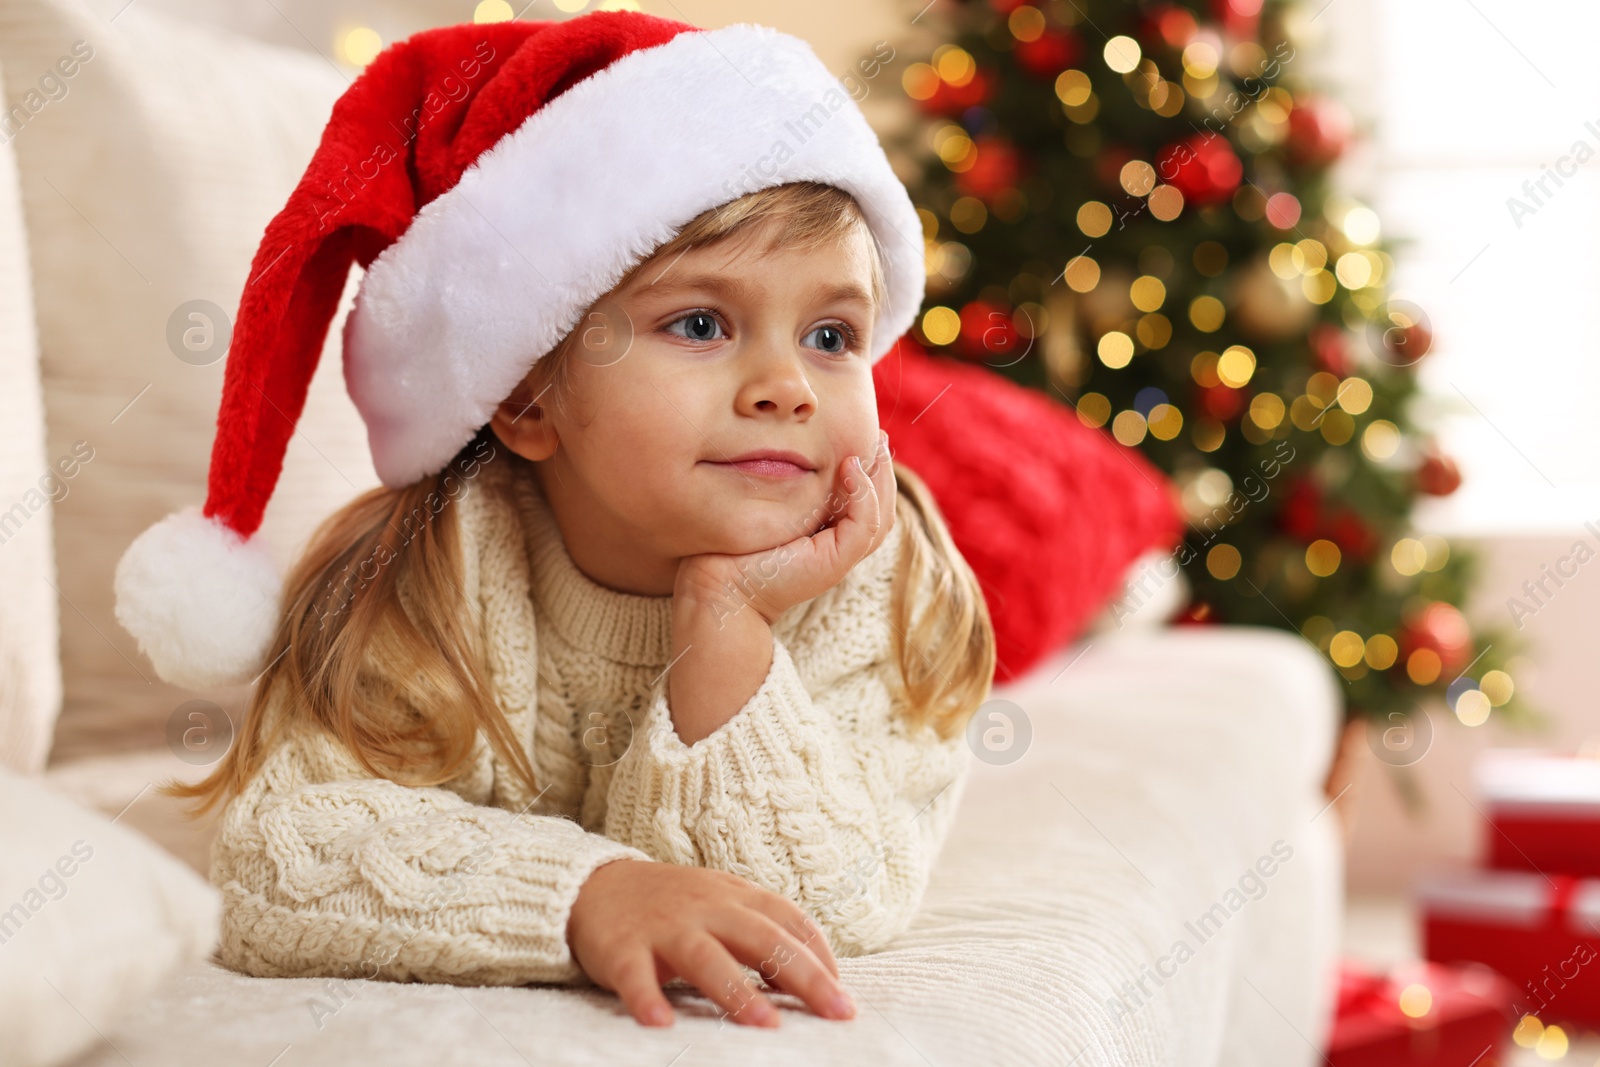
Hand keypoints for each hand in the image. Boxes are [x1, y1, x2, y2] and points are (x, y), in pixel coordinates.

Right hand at [567, 859, 853, 1027]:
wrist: (595, 885)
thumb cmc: (674, 906)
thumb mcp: (724, 904)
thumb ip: (765, 932)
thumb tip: (817, 978)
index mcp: (735, 897)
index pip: (790, 920)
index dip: (822, 956)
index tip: (842, 995)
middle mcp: (706, 909)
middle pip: (762, 939)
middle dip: (803, 975)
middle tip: (836, 1011)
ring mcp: (664, 929)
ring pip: (706, 957)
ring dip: (738, 991)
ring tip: (768, 1024)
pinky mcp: (622, 949)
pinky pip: (635, 976)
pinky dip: (646, 999)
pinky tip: (661, 1024)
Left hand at [676, 429, 896, 625]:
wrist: (719, 583)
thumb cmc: (733, 543)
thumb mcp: (768, 505)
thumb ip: (789, 486)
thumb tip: (792, 449)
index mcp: (827, 534)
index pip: (866, 501)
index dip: (871, 469)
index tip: (865, 436)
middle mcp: (838, 546)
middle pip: (882, 506)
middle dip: (883, 468)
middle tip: (878, 433)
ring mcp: (840, 556)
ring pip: (882, 515)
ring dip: (881, 477)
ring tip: (873, 443)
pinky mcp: (835, 562)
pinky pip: (865, 524)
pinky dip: (864, 494)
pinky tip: (850, 465)